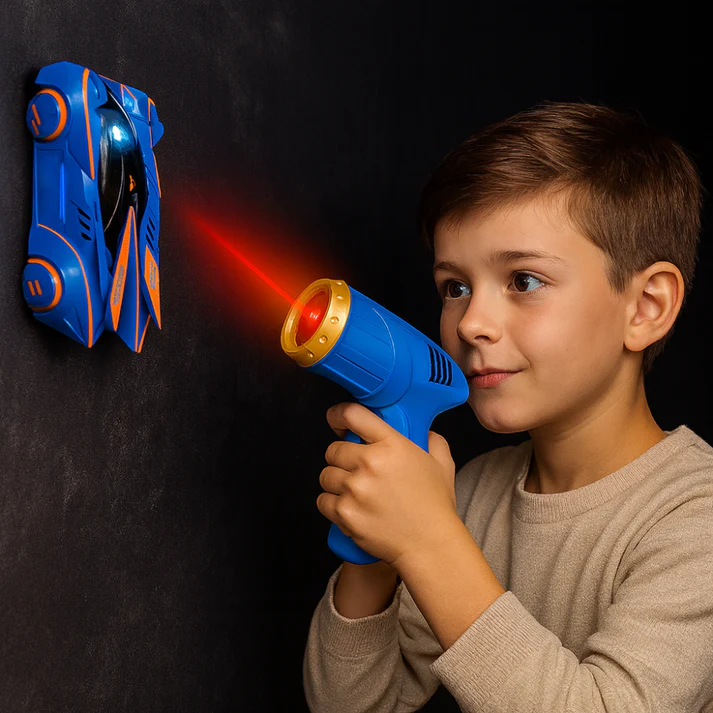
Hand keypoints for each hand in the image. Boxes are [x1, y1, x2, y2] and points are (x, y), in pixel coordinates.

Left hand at [316, 402, 459, 568]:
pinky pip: (323, 500)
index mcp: (392, 444)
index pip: (353, 414)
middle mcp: (370, 463)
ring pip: (326, 475)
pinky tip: (350, 508)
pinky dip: (332, 504)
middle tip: (355, 470)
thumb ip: (432, 440)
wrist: (430, 546)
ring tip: (354, 492)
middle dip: (341, 458)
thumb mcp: (442, 464)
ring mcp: (355, 489)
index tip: (336, 419)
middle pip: (333, 450)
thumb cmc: (435, 507)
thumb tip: (422, 430)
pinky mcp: (345, 513)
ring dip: (336, 482)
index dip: (339, 415)